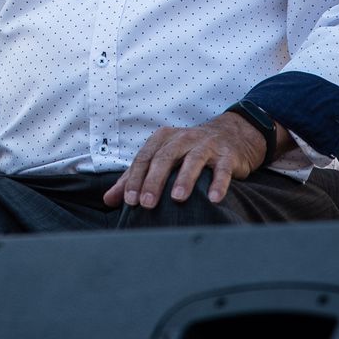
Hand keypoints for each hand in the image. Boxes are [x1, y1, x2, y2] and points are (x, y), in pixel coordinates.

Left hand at [103, 112, 272, 207]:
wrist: (230, 135)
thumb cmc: (188, 150)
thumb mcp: (161, 158)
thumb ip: (135, 178)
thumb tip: (109, 199)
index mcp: (163, 138)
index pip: (144, 158)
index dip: (136, 179)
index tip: (129, 201)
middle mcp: (183, 138)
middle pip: (165, 158)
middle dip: (154, 181)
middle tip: (147, 203)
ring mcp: (206, 145)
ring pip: (193, 160)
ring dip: (185, 179)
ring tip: (178, 198)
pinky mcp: (227, 155)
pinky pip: (222, 169)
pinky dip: (218, 183)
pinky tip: (213, 199)